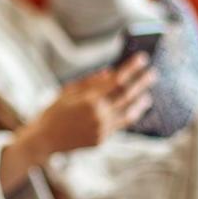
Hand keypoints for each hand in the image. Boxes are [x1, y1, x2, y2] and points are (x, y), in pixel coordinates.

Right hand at [30, 54, 156, 155]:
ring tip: (147, 94)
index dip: (132, 68)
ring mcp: (102, 129)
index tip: (142, 58)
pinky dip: (130, 115)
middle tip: (152, 73)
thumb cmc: (54, 111)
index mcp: (89, 99)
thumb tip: (110, 72)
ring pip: (128, 113)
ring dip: (140, 102)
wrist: (45, 140)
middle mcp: (98, 114)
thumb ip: (90, 81)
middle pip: (127, 95)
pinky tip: (134, 109)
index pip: (117, 80)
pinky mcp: (102, 139)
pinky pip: (120, 125)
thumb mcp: (67, 91)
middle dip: (141, 82)